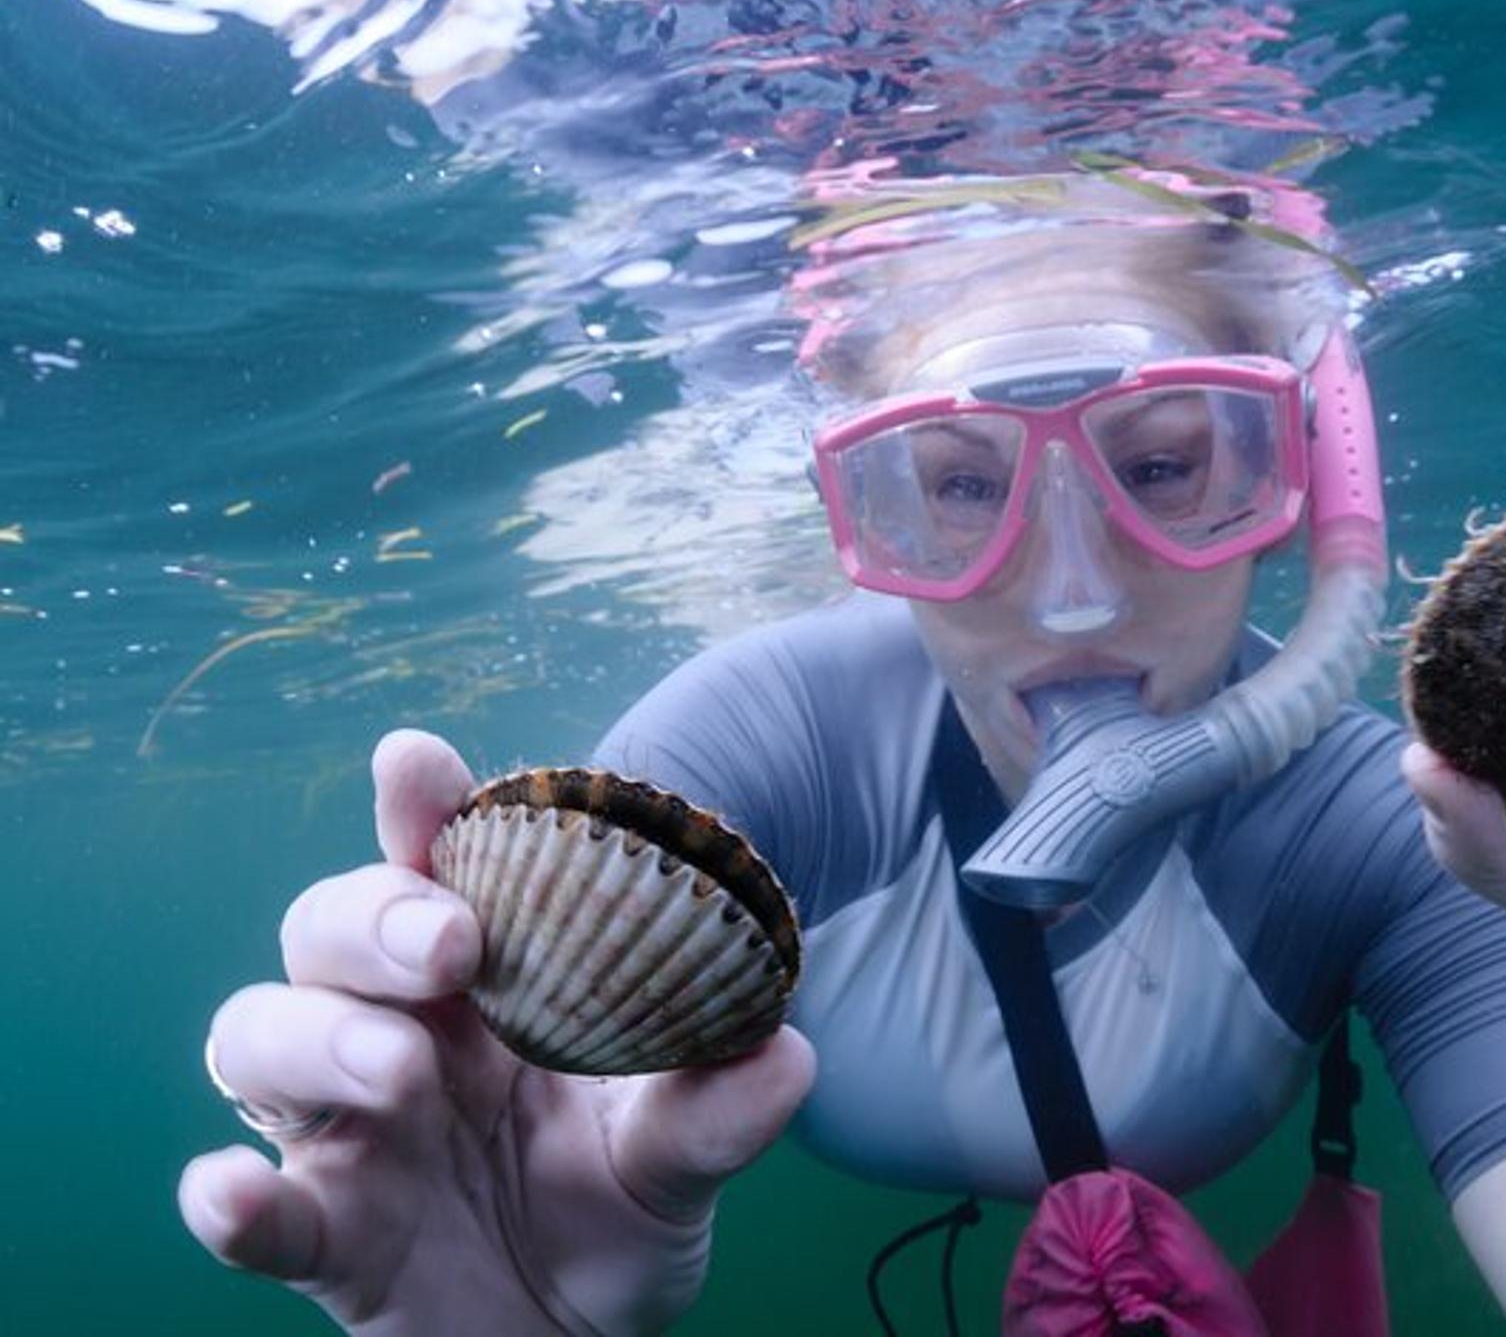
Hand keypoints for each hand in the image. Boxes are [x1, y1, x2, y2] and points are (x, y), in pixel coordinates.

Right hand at [178, 730, 814, 1335]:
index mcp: (488, 984)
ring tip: (397, 1074)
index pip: (440, 870)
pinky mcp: (322, 1234)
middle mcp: (398, 1031)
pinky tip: (234, 1193)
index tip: (416, 759)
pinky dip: (229, 1199)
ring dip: (316, 1038)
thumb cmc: (617, 1214)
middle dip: (377, 916)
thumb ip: (717, 1112)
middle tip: (453, 945)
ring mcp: (344, 1130)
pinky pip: (253, 1208)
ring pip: (262, 1036)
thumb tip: (788, 1054)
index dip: (421, 811)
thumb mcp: (679, 1161)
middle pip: (330, 928)